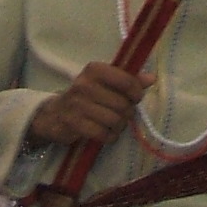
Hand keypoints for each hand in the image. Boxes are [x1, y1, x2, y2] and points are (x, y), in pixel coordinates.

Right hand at [27, 63, 148, 147]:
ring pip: (114, 120)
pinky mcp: (73, 124)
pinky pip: (103, 134)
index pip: (126, 81)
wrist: (55, 114)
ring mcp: (77, 105)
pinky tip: (107, 133)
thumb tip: (151, 79)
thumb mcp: (105, 83)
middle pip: (122, 104)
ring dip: (119, 126)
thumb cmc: (86, 96)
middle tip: (123, 114)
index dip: (136, 93)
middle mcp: (84, 84)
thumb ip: (128, 80)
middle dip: (128, 113)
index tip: (135, 98)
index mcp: (95, 69)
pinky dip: (110, 136)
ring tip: (115, 124)